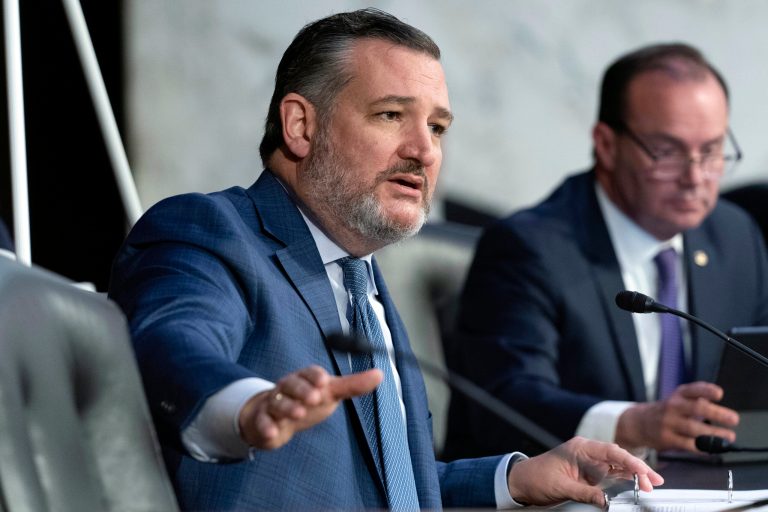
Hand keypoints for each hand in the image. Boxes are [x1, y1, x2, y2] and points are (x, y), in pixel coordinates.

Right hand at [238, 365, 382, 449]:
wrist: (276, 418)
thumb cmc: (308, 401)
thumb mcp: (330, 393)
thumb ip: (353, 385)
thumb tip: (380, 374)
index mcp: (305, 378)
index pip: (309, 372)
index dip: (315, 376)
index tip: (324, 382)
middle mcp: (288, 388)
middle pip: (292, 384)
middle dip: (302, 390)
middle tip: (314, 398)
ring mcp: (274, 403)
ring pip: (278, 402)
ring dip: (287, 407)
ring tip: (298, 414)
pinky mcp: (263, 420)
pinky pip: (262, 421)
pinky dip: (266, 426)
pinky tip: (273, 433)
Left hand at [507, 437, 663, 506]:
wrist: (521, 481)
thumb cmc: (536, 477)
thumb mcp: (561, 487)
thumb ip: (586, 492)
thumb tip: (606, 500)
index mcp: (580, 448)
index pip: (610, 451)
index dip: (629, 461)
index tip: (643, 471)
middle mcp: (587, 452)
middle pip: (618, 458)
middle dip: (637, 469)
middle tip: (653, 482)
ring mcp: (589, 462)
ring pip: (617, 466)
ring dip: (634, 475)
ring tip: (650, 485)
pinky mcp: (589, 473)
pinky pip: (610, 474)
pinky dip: (624, 480)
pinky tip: (635, 485)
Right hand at [615, 381, 738, 451]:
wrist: (639, 423)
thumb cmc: (667, 411)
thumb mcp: (679, 399)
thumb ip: (698, 400)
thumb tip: (723, 412)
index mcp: (679, 394)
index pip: (693, 389)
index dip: (706, 391)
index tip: (719, 394)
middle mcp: (673, 406)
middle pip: (696, 408)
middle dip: (716, 413)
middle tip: (733, 419)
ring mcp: (668, 423)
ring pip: (693, 428)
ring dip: (714, 434)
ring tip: (728, 437)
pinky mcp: (666, 438)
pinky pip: (687, 444)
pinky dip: (702, 447)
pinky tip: (711, 448)